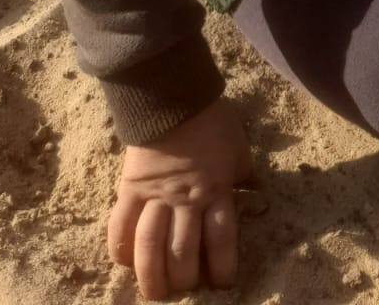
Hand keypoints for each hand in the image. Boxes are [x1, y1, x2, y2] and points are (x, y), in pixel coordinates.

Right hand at [107, 98, 252, 298]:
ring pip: (150, 246)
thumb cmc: (212, 120)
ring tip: (154, 293)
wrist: (173, 95)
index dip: (222, 268)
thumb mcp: (239, 149)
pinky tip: (123, 262)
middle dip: (184, 280)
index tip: (222, 284)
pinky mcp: (130, 188)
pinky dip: (120, 247)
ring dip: (151, 275)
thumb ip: (244, 175)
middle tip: (185, 290)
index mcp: (216, 192)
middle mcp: (185, 201)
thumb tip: (258, 192)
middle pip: (183, 252)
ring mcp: (155, 196)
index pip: (221, 241)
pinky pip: (120, 225)